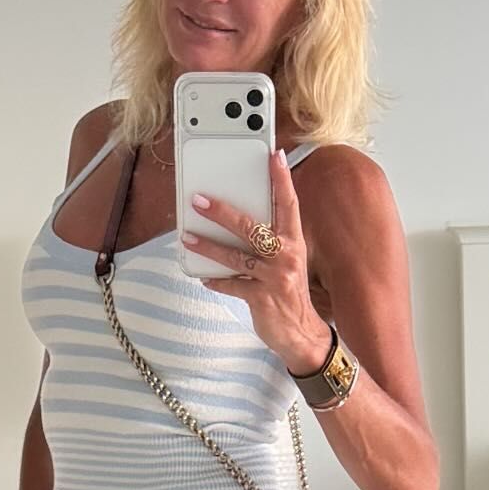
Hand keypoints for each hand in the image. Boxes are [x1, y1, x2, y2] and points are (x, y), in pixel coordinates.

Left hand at [183, 148, 331, 375]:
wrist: (302, 333)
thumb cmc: (289, 291)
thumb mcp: (287, 260)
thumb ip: (270, 239)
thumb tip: (237, 218)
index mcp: (293, 241)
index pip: (288, 204)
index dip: (282, 179)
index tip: (275, 156)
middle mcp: (286, 256)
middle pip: (252, 227)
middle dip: (222, 212)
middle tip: (199, 200)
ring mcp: (274, 277)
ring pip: (235, 256)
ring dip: (208, 246)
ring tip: (187, 237)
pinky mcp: (261, 298)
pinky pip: (231, 285)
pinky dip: (216, 281)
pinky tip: (204, 277)